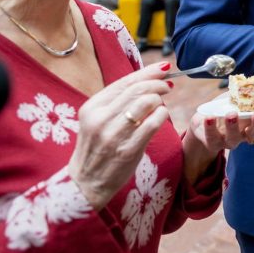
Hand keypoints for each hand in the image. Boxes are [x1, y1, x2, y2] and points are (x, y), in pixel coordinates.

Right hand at [67, 62, 172, 209]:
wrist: (85, 183)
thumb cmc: (97, 148)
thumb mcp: (97, 120)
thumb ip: (118, 101)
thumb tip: (148, 79)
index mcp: (92, 107)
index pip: (125, 82)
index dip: (148, 72)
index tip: (164, 68)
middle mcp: (100, 118)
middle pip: (138, 89)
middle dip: (159, 84)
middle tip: (168, 86)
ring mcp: (114, 135)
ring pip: (147, 103)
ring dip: (160, 100)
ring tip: (161, 105)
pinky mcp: (128, 150)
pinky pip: (153, 123)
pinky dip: (162, 115)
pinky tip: (161, 117)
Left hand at [187, 91, 253, 153]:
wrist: (205, 119)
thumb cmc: (230, 106)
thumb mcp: (246, 98)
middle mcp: (245, 133)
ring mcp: (229, 140)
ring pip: (234, 139)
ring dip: (234, 126)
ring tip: (232, 114)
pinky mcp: (212, 142)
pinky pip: (212, 138)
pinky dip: (210, 128)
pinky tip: (209, 117)